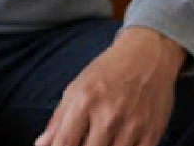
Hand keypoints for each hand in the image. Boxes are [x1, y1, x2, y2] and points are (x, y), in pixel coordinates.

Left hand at [35, 28, 183, 145]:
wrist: (147, 57)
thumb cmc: (108, 72)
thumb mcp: (77, 87)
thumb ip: (59, 118)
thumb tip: (42, 144)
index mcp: (84, 101)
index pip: (65, 141)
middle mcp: (107, 115)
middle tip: (81, 143)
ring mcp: (131, 127)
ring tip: (98, 142)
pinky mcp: (151, 135)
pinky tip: (116, 144)